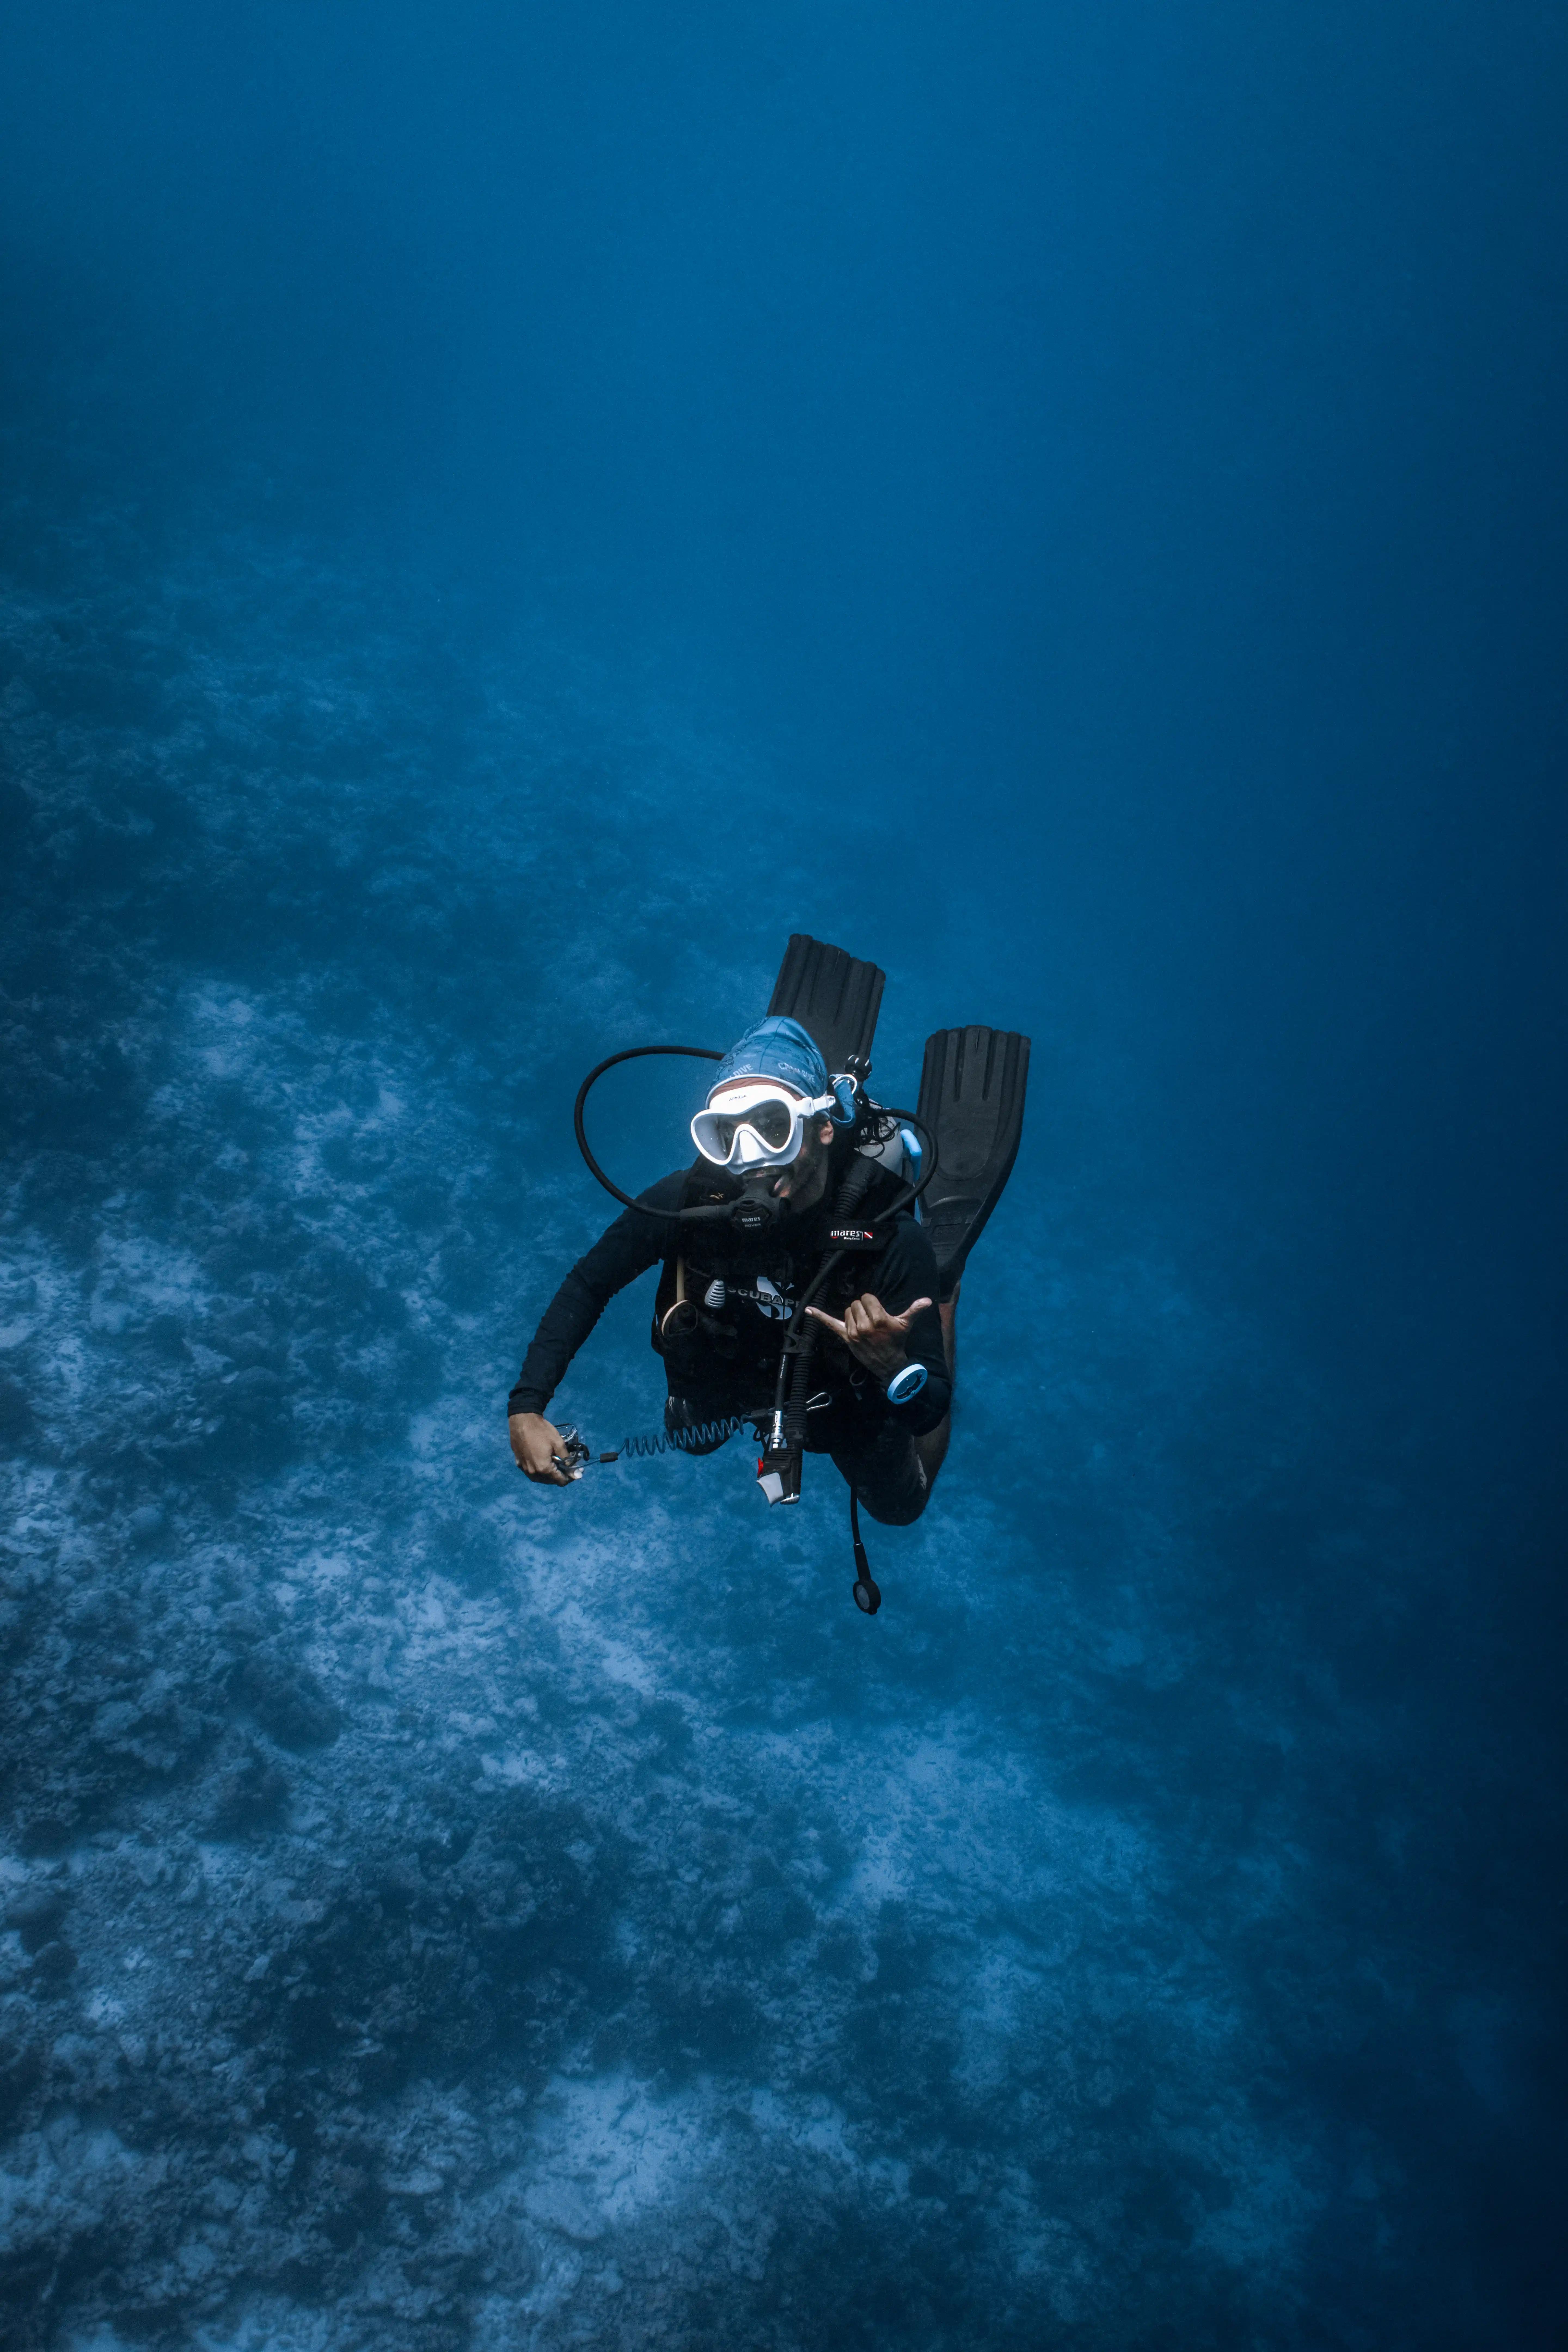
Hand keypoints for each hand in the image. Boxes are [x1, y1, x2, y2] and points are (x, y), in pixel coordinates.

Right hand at [510, 1412, 575, 1486]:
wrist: (522, 1420)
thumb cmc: (542, 1431)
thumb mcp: (558, 1443)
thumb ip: (567, 1460)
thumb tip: (577, 1474)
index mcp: (543, 1468)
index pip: (560, 1481)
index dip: (571, 1477)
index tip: (576, 1470)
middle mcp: (533, 1473)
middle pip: (551, 1481)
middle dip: (560, 1475)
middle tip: (567, 1464)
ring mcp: (524, 1469)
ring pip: (540, 1478)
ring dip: (550, 1474)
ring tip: (555, 1463)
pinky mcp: (518, 1463)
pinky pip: (531, 1472)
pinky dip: (539, 1470)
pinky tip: (543, 1461)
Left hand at [804, 1292, 932, 1382]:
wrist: (889, 1364)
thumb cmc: (897, 1342)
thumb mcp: (906, 1325)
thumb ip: (914, 1310)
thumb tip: (928, 1300)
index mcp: (879, 1319)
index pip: (867, 1297)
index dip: (872, 1302)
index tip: (878, 1310)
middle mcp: (865, 1325)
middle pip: (856, 1303)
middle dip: (864, 1308)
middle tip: (872, 1319)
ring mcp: (853, 1332)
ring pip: (847, 1311)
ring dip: (854, 1314)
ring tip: (864, 1324)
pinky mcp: (845, 1338)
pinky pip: (829, 1324)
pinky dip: (818, 1316)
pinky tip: (807, 1309)